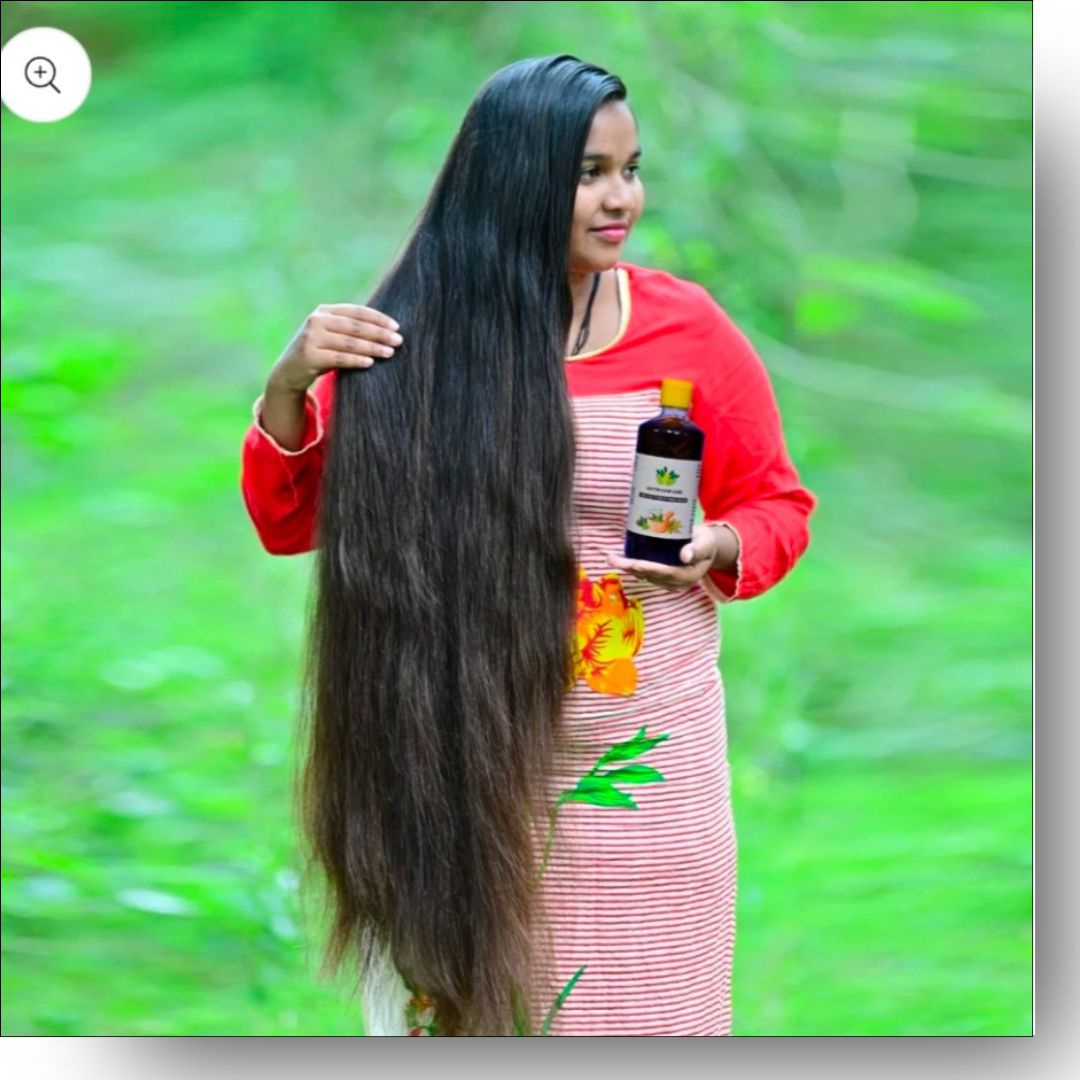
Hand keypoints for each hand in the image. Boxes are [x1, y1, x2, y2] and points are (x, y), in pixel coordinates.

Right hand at [268, 303, 402, 394]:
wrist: (289, 371)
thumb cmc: (319, 352)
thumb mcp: (331, 335)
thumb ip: (351, 329)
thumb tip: (388, 330)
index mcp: (324, 311)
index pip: (356, 312)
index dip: (378, 318)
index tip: (396, 327)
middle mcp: (316, 321)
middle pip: (355, 326)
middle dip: (379, 333)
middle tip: (399, 340)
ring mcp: (311, 338)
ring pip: (349, 342)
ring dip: (372, 347)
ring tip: (390, 353)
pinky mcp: (309, 356)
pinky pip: (338, 358)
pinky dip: (356, 360)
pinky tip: (370, 362)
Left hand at [606, 523, 734, 591]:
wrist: (705, 547)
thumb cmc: (705, 541)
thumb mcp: (706, 542)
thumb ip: (697, 549)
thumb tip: (685, 556)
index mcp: (689, 575)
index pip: (668, 573)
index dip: (651, 568)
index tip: (636, 563)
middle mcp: (676, 582)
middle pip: (651, 575)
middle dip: (631, 567)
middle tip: (613, 560)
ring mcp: (667, 581)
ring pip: (644, 575)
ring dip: (627, 567)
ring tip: (610, 557)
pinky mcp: (660, 576)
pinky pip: (643, 572)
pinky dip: (631, 565)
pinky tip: (618, 558)